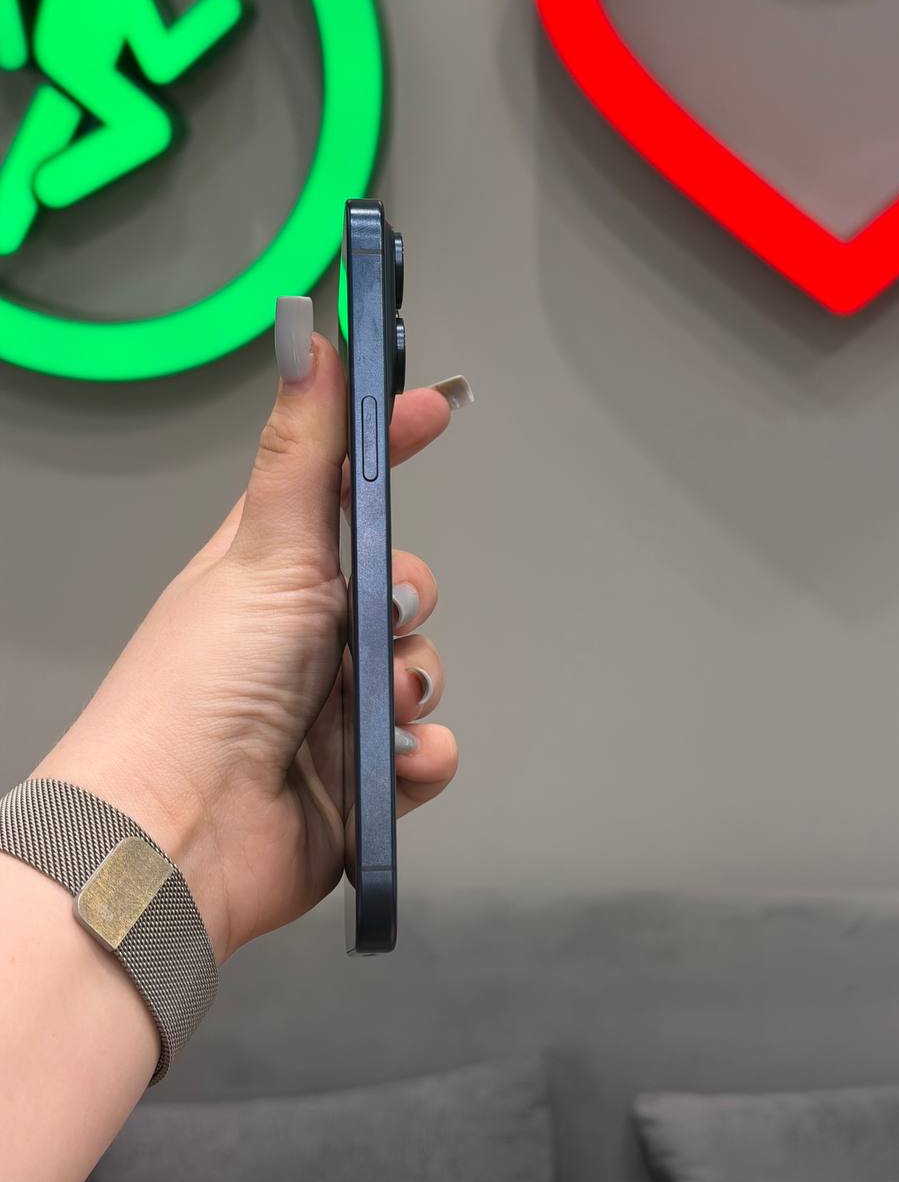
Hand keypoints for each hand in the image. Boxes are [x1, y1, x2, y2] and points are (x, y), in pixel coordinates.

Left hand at [30, 321, 463, 963]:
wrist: (183, 836)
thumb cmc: (201, 689)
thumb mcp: (263, 556)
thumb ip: (302, 455)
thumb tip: (309, 345)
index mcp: (274, 572)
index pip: (342, 490)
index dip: (389, 447)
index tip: (432, 411)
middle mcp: (306, 635)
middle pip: (400, 588)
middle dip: (407, 603)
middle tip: (378, 620)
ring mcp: (333, 707)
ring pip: (421, 670)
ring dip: (414, 685)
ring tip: (379, 707)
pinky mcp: (361, 776)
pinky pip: (429, 749)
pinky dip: (421, 755)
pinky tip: (393, 764)